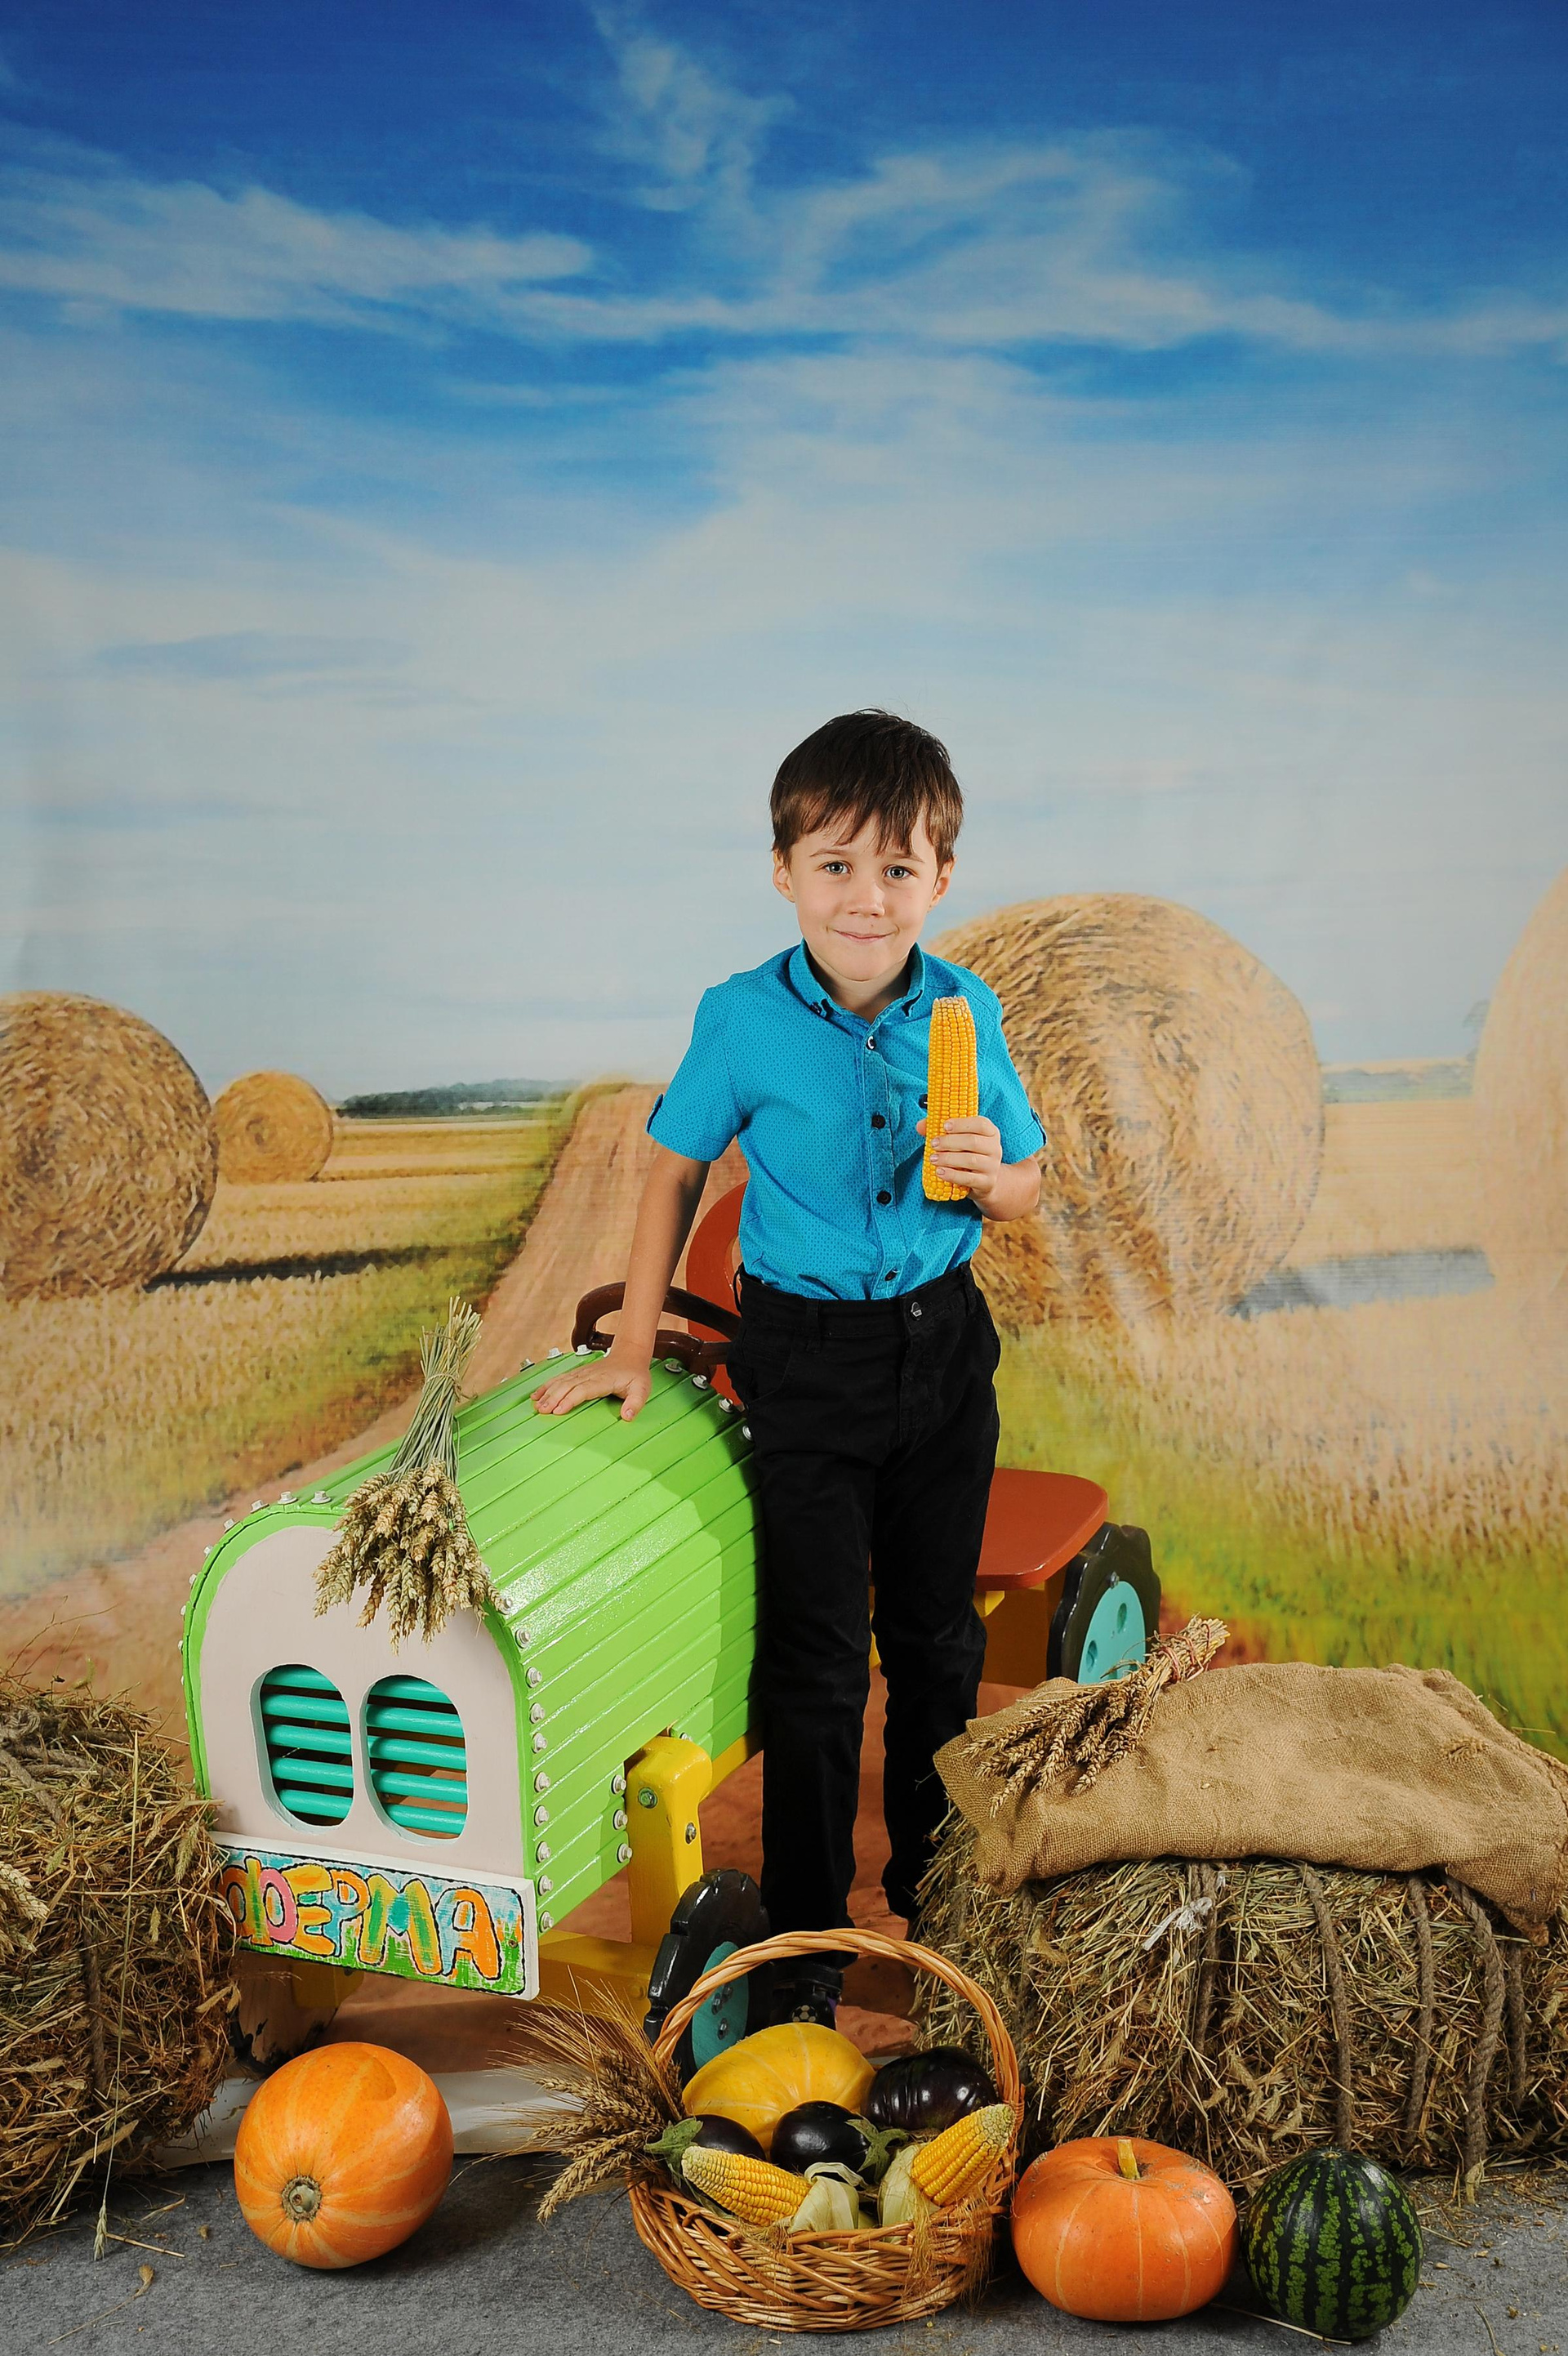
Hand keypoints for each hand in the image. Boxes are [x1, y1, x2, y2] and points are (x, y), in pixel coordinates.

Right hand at [532, 1349, 652, 1421]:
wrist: (630, 1354)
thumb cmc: (635, 1373)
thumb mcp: (642, 1390)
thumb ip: (635, 1403)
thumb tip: (627, 1416)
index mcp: (603, 1380)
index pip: (583, 1390)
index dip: (569, 1399)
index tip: (558, 1410)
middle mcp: (589, 1375)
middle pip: (567, 1386)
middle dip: (553, 1398)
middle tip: (541, 1411)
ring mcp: (582, 1372)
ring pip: (561, 1381)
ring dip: (547, 1392)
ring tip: (536, 1404)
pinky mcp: (578, 1372)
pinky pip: (560, 1378)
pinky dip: (547, 1385)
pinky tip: (538, 1394)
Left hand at [917, 1113, 1004, 1207]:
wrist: (985, 1181)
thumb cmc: (968, 1154)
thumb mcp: (960, 1140)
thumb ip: (941, 1130)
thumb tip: (920, 1126)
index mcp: (991, 1132)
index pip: (981, 1124)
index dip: (962, 1123)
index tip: (944, 1126)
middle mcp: (995, 1148)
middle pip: (973, 1141)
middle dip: (950, 1142)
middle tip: (933, 1144)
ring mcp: (992, 1166)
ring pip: (970, 1160)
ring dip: (948, 1158)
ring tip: (933, 1159)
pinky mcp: (987, 1182)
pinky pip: (968, 1178)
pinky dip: (952, 1175)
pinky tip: (939, 1172)